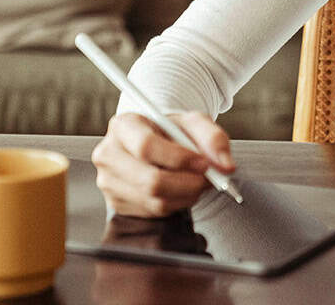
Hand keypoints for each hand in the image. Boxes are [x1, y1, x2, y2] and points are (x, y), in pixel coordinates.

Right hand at [91, 111, 235, 216]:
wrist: (155, 142)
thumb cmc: (170, 131)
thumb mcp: (193, 123)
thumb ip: (213, 138)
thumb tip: (225, 165)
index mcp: (123, 126)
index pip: (146, 146)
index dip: (178, 158)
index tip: (204, 163)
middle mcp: (109, 154)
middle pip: (149, 180)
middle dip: (187, 183)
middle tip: (208, 179)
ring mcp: (109, 182)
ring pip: (154, 200)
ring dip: (186, 195)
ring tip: (198, 182)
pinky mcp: (116, 203)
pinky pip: (153, 211)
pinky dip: (176, 204)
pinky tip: (182, 190)